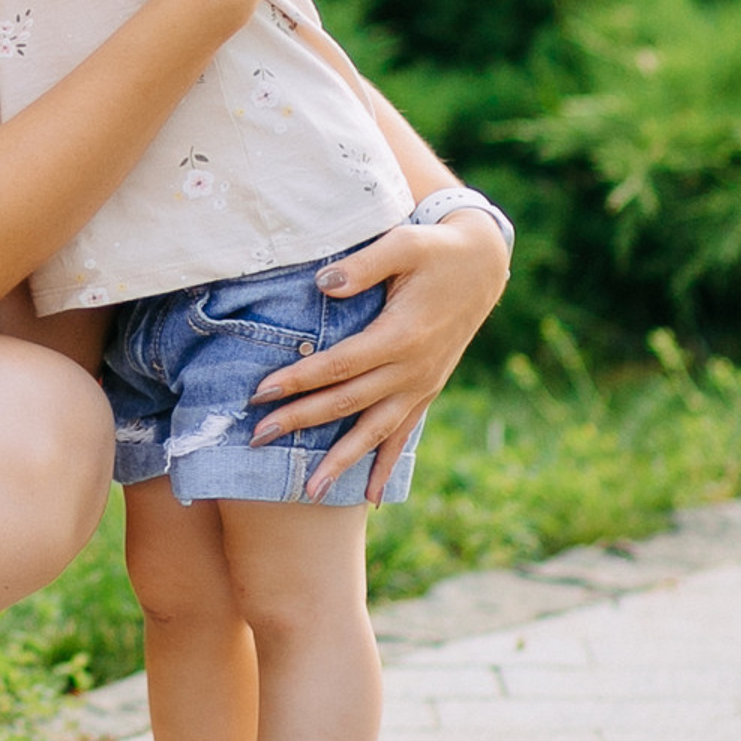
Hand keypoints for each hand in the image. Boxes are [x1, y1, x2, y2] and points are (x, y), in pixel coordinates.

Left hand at [247, 210, 511, 499]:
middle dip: (301, 421)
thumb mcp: (402, 245)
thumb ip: (363, 266)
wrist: (483, 266)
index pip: (338, 365)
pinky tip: (369, 495)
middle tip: (257, 438)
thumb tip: (322, 283)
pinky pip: (403, 435)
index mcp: (400, 336)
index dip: (298, 380)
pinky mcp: (427, 390)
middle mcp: (412, 369)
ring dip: (341, 460)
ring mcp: (421, 385)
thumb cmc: (435, 250)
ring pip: (375, 432)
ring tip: (309, 491)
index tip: (259, 392)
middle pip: (347, 403)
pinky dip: (384, 464)